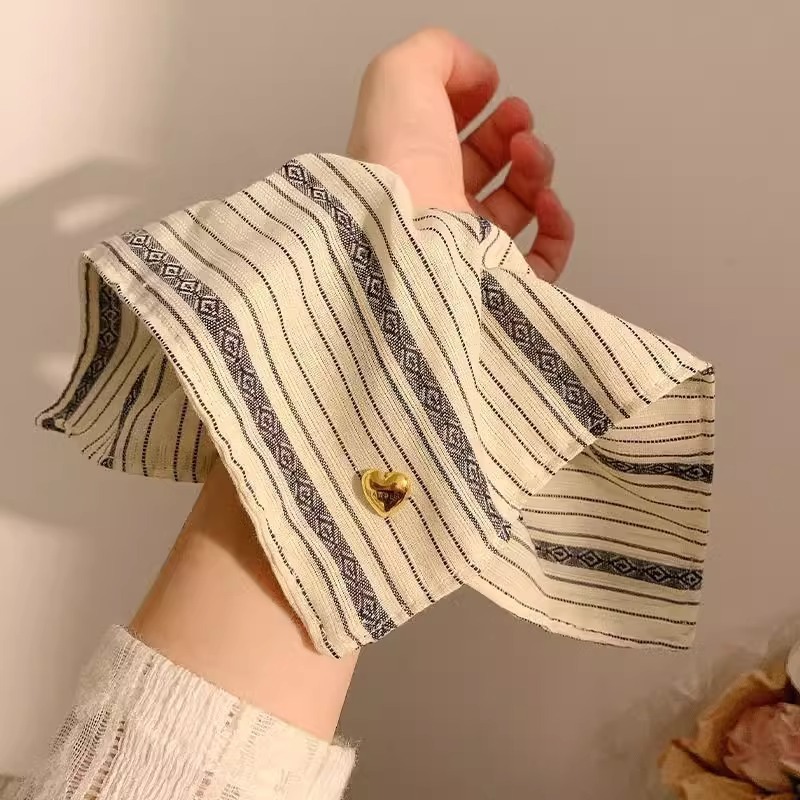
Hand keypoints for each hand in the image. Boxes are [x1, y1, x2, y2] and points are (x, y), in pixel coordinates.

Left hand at [346, 28, 574, 282]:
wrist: (407, 240)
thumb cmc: (397, 168)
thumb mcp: (401, 77)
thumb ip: (438, 53)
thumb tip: (477, 71)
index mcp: (409, 167)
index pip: (447, 136)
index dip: (473, 105)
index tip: (489, 89)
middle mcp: (435, 209)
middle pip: (486, 168)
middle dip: (510, 132)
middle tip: (516, 120)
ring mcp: (468, 247)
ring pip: (517, 206)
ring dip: (535, 166)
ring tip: (528, 151)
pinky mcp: (498, 279)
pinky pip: (541, 260)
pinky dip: (555, 225)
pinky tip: (546, 200)